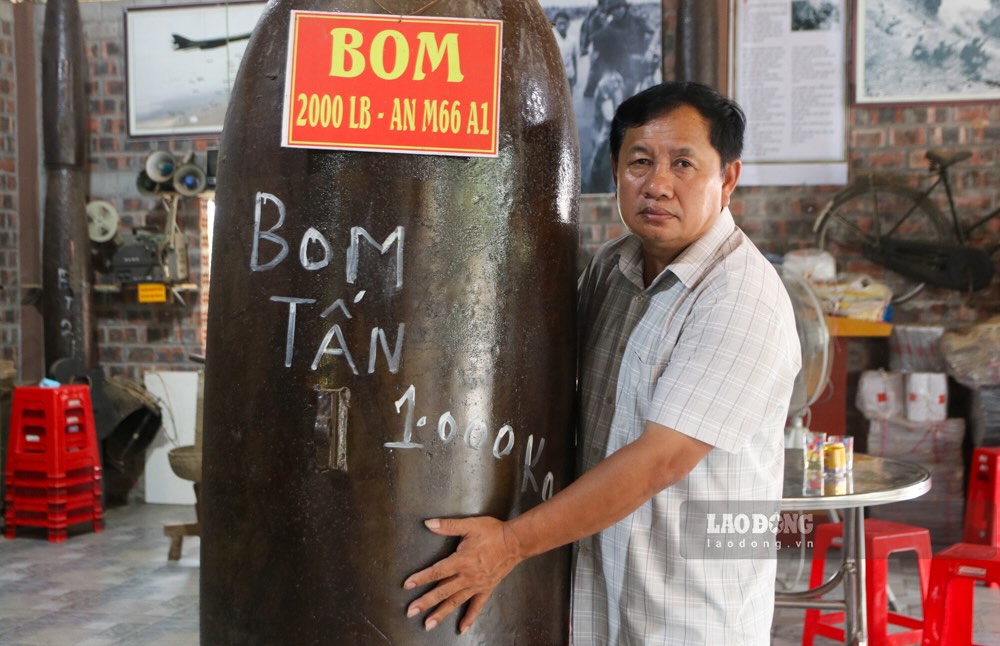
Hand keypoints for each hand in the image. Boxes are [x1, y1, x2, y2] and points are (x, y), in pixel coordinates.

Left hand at [403, 516, 522, 633]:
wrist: (516, 542)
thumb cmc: (493, 532)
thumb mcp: (470, 525)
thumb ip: (448, 526)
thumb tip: (429, 523)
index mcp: (462, 560)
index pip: (437, 571)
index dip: (421, 578)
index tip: (408, 585)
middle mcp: (467, 576)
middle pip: (442, 591)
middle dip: (425, 601)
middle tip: (411, 611)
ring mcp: (477, 585)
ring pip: (455, 601)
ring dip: (441, 613)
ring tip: (428, 624)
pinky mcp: (486, 589)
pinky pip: (476, 606)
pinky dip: (469, 618)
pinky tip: (461, 628)